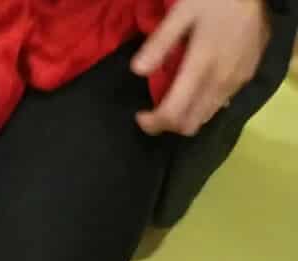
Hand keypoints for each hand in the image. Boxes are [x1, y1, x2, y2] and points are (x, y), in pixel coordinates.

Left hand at [134, 0, 269, 134]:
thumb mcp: (183, 11)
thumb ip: (160, 42)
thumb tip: (137, 70)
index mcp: (201, 66)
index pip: (172, 114)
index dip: (152, 123)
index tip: (141, 115)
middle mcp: (220, 82)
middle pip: (189, 125)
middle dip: (168, 125)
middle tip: (156, 110)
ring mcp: (236, 82)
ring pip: (205, 117)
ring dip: (186, 116)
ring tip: (176, 98)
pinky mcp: (247, 78)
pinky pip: (220, 104)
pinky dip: (203, 105)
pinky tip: (198, 86)